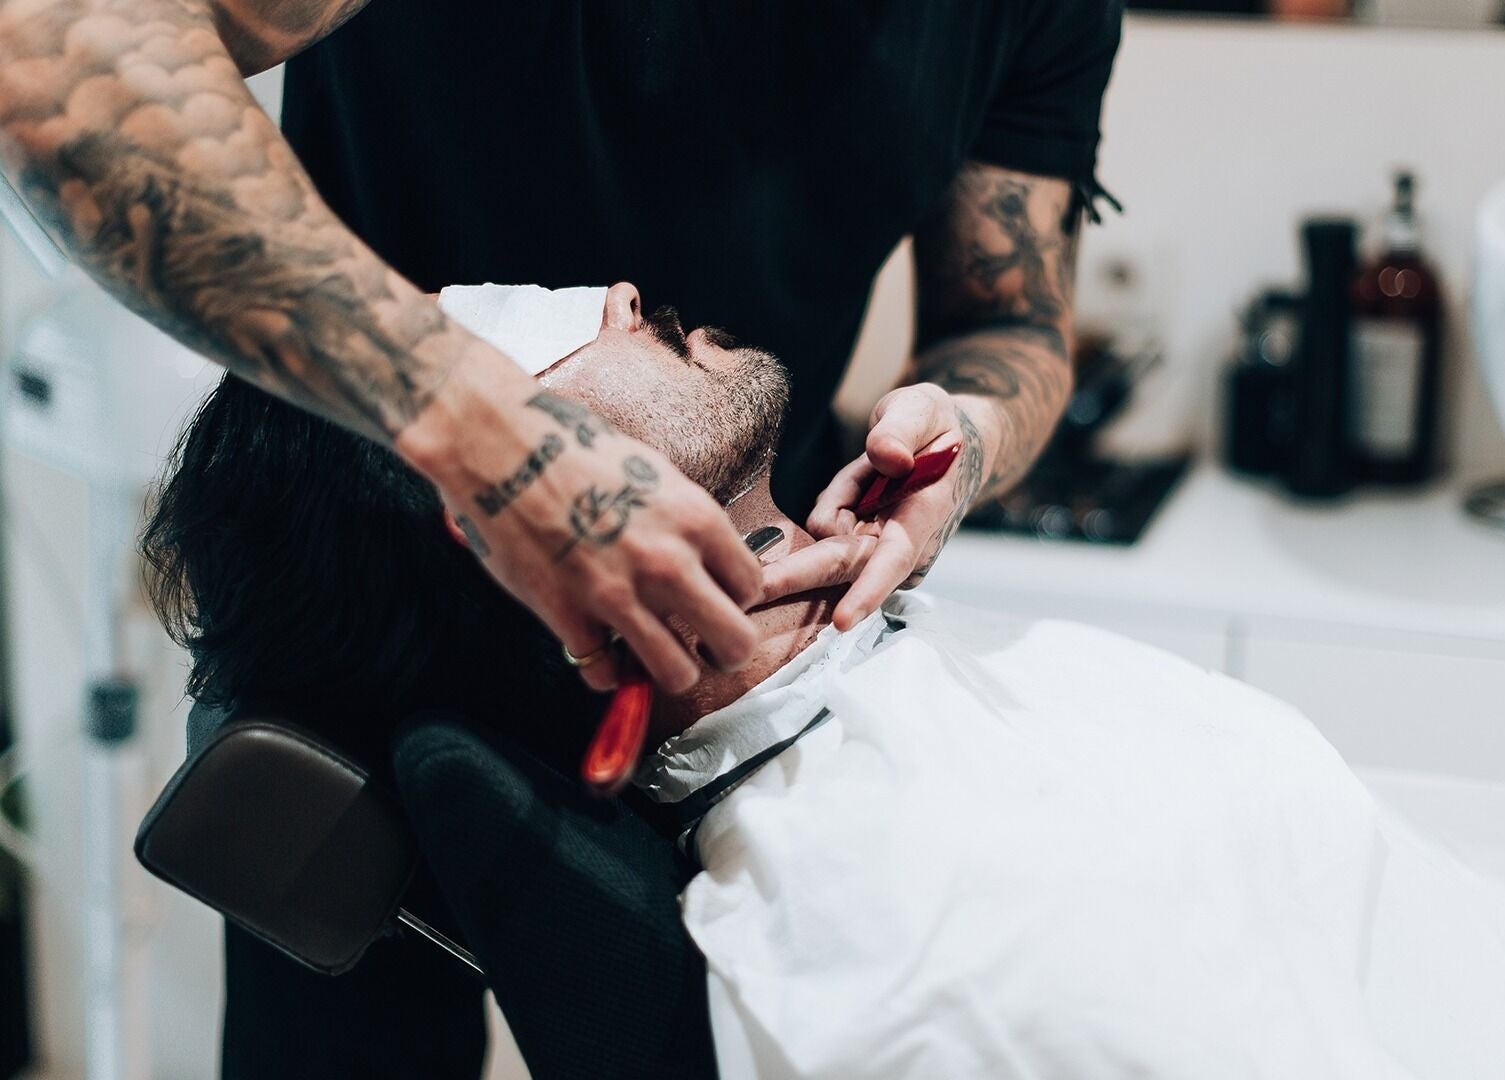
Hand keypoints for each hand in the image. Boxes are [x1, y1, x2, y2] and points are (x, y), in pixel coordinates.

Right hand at [398, 348, 761, 693]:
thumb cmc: (574, 447)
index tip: (715, 600)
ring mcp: (619, 595)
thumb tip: (706, 562)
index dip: (735, 601)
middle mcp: (668, 563)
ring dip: (668, 671)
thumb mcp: (655, 474)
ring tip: (652, 654)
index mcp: (696, 521)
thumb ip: (686, 524)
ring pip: (679, 675)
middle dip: (722, 652)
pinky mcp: (569, 618)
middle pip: (735, 643)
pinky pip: (606, 674)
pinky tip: (598, 647)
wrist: (500, 445)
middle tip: (701, 646)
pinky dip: (604, 670)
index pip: (752, 589)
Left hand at [761, 383, 984, 629]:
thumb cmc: (935, 427)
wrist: (950, 446)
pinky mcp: (861, 547)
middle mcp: (901, 545)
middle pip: (839, 566)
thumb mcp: (923, 409)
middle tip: (751, 593)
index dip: (868, 591)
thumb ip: (901, 430)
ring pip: (828, 537)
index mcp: (923, 516)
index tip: (841, 621)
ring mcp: (879, 550)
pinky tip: (864, 483)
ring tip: (873, 468)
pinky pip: (825, 525)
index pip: (893, 560)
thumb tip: (885, 456)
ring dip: (840, 497)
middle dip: (795, 578)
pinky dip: (836, 499)